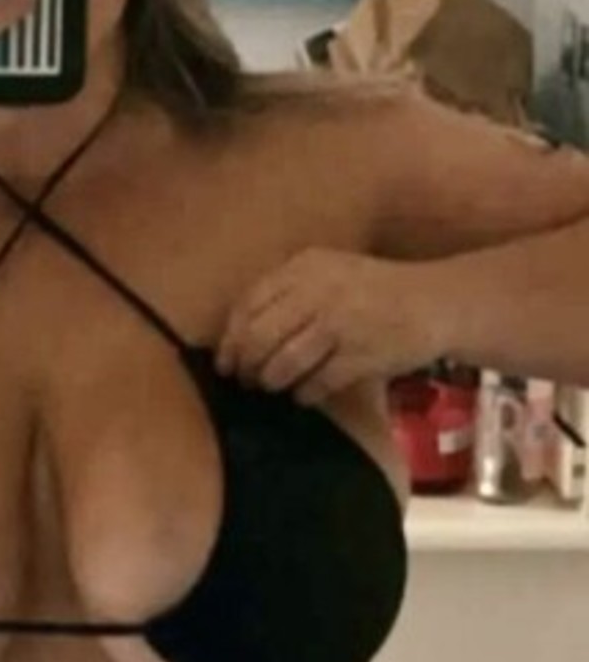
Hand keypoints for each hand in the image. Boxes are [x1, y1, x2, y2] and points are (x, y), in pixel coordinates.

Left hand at [216, 248, 448, 403]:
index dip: (231, 339)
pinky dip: (304, 394)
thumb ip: (287, 294)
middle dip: (247, 366)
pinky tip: (306, 393)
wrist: (436, 301)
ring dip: (272, 382)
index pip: (248, 304)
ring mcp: (341, 324)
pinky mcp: (361, 356)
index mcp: (305, 267)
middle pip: (259, 338)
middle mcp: (319, 291)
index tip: (226, 361)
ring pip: (282, 363)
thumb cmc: (374, 291)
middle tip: (247, 380)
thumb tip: (237, 338)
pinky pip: (316, 384)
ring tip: (275, 386)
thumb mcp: (329, 273)